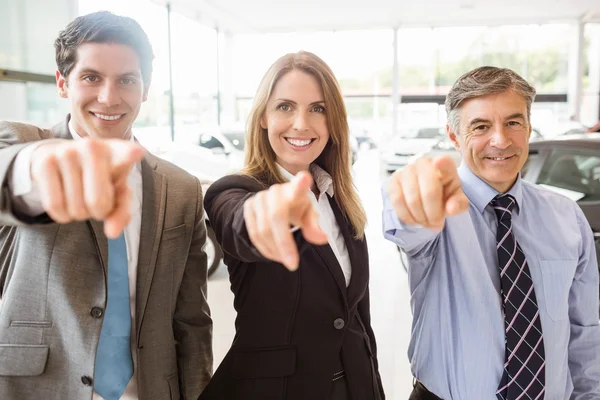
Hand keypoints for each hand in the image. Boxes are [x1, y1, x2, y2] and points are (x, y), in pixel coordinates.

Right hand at [30, 138, 144, 237]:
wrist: (63, 156)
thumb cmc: (98, 177)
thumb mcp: (116, 192)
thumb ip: (121, 212)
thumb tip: (112, 233)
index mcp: (117, 153)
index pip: (126, 153)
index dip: (130, 154)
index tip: (136, 152)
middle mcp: (93, 147)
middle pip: (98, 202)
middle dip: (98, 212)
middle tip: (96, 201)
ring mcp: (67, 152)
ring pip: (75, 207)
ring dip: (79, 213)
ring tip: (80, 196)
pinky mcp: (45, 162)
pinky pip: (55, 205)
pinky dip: (62, 215)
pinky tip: (65, 203)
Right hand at [243, 171, 327, 270]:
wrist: (275, 202)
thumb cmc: (297, 208)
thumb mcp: (309, 216)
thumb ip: (314, 227)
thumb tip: (322, 239)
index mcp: (296, 191)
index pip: (299, 186)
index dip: (301, 183)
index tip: (305, 178)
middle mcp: (276, 191)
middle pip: (276, 217)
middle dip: (284, 244)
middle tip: (293, 264)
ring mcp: (260, 198)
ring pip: (262, 229)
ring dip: (274, 249)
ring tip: (286, 260)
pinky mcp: (248, 206)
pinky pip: (253, 233)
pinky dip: (264, 248)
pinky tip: (274, 255)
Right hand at [387, 156, 468, 230]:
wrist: (426, 194)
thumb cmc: (445, 195)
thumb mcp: (457, 200)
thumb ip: (458, 204)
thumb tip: (451, 209)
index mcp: (444, 164)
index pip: (444, 162)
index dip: (441, 163)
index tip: (439, 162)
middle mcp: (423, 163)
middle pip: (429, 193)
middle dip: (433, 215)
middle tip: (437, 225)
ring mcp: (406, 170)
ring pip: (412, 200)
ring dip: (420, 218)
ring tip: (426, 224)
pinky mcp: (393, 181)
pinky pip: (397, 202)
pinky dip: (406, 216)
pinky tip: (414, 220)